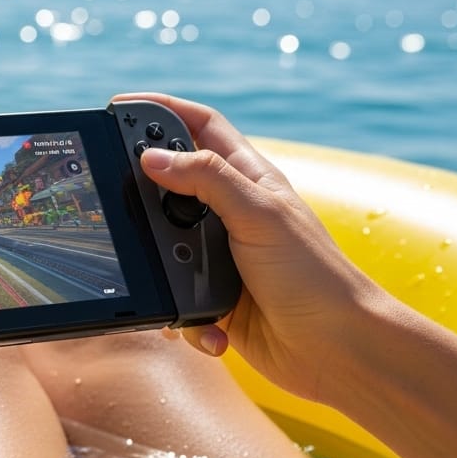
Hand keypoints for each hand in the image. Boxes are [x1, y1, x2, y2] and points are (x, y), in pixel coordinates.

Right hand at [115, 93, 391, 405]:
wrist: (339, 350)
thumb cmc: (315, 276)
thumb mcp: (260, 215)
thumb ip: (207, 180)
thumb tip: (152, 157)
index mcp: (248, 180)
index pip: (201, 127)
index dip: (163, 110)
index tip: (120, 107)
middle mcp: (231, 213)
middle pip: (170, 183)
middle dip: (143, 192)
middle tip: (117, 193)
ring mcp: (220, 256)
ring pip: (162, 245)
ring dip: (162, 264)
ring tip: (182, 274)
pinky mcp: (213, 298)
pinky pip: (175, 297)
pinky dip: (182, 313)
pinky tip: (207, 322)